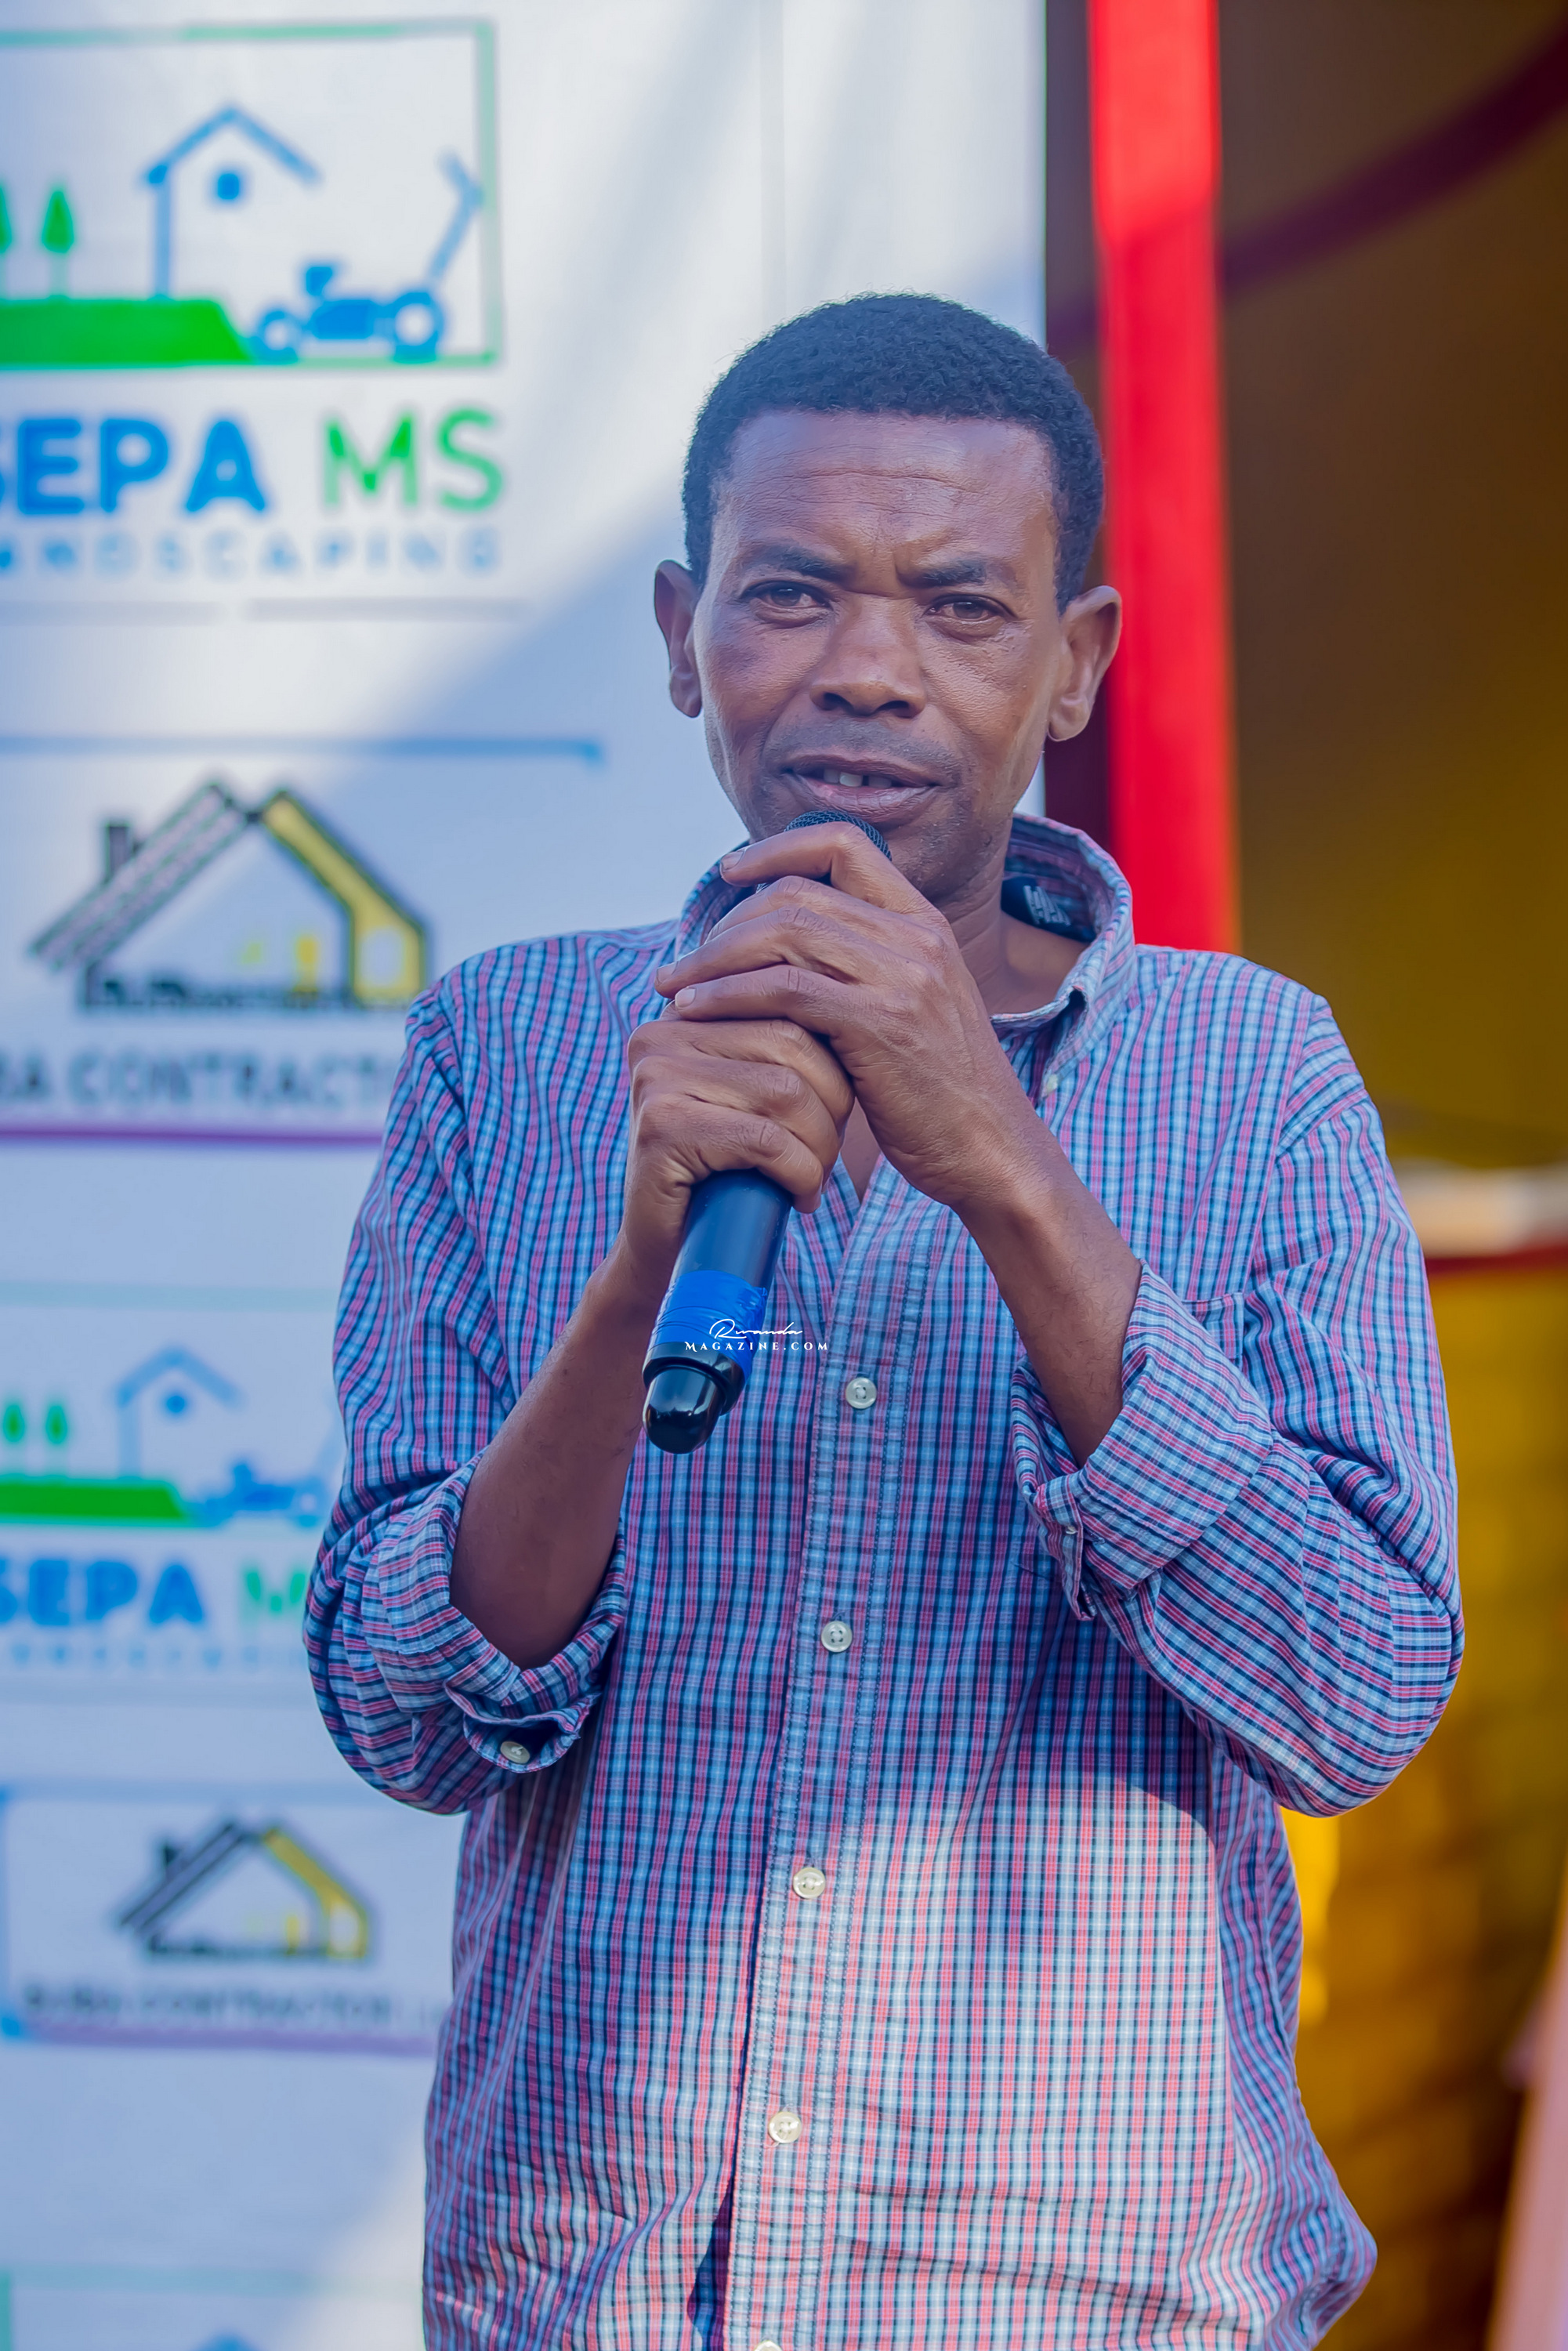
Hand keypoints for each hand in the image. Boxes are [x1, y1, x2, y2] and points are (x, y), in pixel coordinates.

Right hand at [620, 1008, 853, 1299]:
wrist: (673, 1251)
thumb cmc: (732, 1171)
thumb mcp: (759, 1096)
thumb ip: (786, 1046)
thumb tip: (858, 1003)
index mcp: (688, 1012)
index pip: (789, 1002)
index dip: (833, 1060)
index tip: (837, 1111)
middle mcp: (663, 1033)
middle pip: (793, 1041)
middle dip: (833, 1104)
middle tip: (829, 1153)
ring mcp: (656, 1077)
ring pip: (785, 1090)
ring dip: (820, 1146)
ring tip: (813, 1178)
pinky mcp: (661, 1126)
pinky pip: (764, 1138)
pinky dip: (800, 1172)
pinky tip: (799, 1197)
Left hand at [655, 825, 1048, 1220]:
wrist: (991, 1150)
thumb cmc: (939, 1093)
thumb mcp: (912, 1009)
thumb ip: (863, 967)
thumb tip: (782, 951)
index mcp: (924, 923)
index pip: (844, 844)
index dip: (778, 849)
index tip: (730, 874)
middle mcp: (917, 937)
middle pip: (797, 892)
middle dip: (726, 922)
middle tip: (685, 962)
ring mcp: (902, 977)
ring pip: (784, 932)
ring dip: (715, 957)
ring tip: (675, 987)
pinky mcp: (879, 1024)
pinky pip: (785, 988)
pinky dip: (730, 994)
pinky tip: (698, 1012)